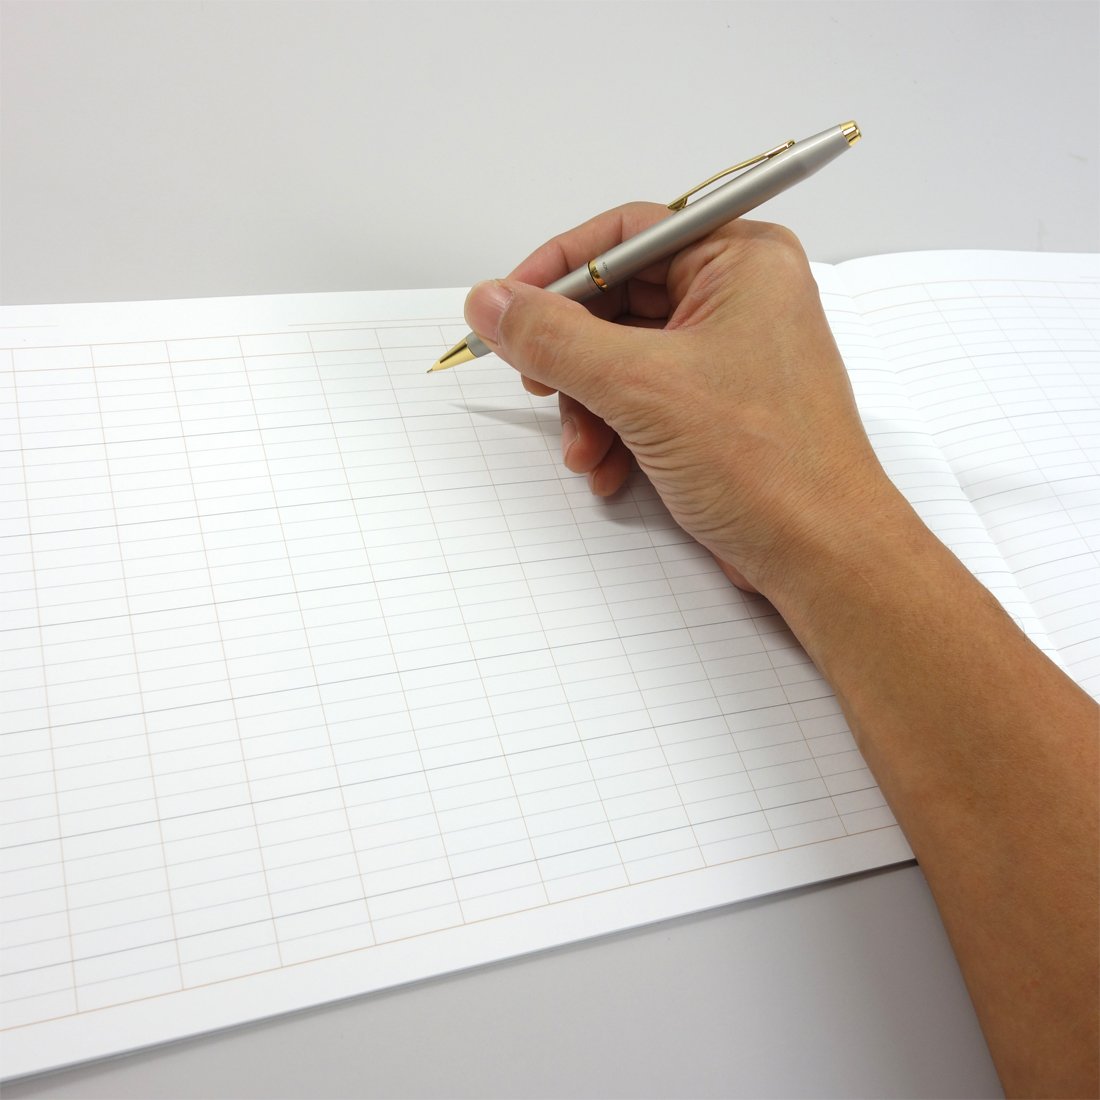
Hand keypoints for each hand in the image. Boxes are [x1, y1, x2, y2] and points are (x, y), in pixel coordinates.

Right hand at [463, 203, 898, 598]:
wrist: (821, 555)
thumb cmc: (766, 463)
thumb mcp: (641, 387)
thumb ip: (555, 338)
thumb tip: (490, 301)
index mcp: (741, 260)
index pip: (626, 234)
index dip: (557, 269)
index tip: (506, 306)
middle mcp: (739, 296)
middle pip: (618, 301)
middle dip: (572, 358)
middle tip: (538, 385)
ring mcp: (730, 354)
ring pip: (623, 358)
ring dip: (588, 407)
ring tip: (584, 453)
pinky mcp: (720, 406)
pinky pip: (644, 399)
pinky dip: (615, 433)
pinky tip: (608, 471)